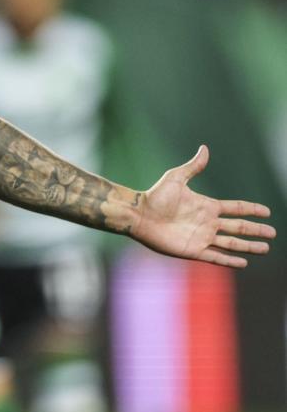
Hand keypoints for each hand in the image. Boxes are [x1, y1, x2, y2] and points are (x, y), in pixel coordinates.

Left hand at [131, 145, 274, 267]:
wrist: (139, 215)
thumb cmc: (155, 196)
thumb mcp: (176, 178)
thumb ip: (193, 167)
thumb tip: (204, 148)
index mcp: (207, 206)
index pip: (235, 208)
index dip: (251, 209)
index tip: (266, 211)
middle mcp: (207, 223)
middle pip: (239, 227)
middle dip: (256, 230)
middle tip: (272, 233)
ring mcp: (202, 237)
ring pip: (231, 243)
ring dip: (248, 246)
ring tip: (265, 249)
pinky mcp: (193, 250)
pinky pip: (216, 257)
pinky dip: (230, 260)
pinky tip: (243, 263)